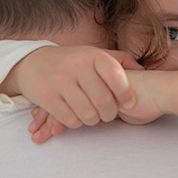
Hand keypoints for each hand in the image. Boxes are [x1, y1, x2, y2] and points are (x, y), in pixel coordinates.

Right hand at [27, 69, 177, 143]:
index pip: (116, 75)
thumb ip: (121, 60)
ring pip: (88, 114)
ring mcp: (61, 82)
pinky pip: (70, 119)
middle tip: (109, 114)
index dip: (126, 93)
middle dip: (110, 113)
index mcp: (93, 56)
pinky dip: (77, 122)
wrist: (33, 62)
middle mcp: (77, 66)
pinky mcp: (47, 97)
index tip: (129, 103)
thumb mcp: (95, 54)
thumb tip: (144, 71)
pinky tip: (77, 115)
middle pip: (104, 101)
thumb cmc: (73, 61)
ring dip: (93, 120)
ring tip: (93, 115)